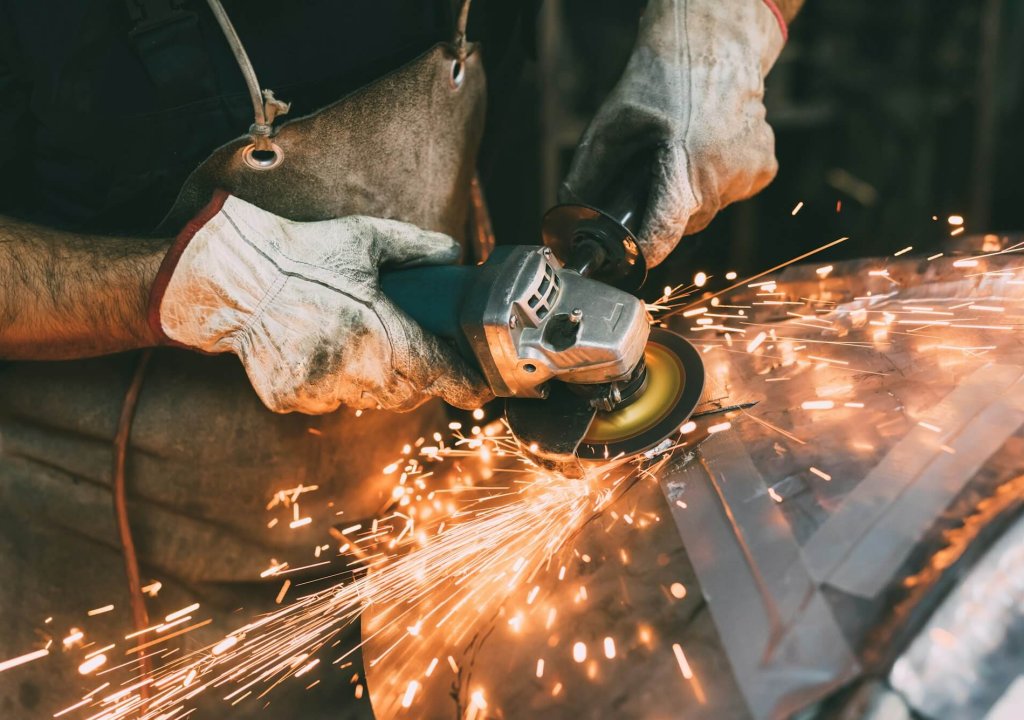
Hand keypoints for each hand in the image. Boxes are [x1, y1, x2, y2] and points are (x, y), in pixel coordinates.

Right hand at [149, 192, 492, 413]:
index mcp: (382, 333)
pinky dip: (333, 384)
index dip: (466, 386)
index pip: (440, 375)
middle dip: (419, 378)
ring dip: (376, 381)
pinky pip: (327, 401)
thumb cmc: (303, 255)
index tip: (480, 389)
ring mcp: (320, 388)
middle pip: (408, 393)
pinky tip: (320, 350)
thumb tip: (452, 254)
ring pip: (368, 400)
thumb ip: (417, 248)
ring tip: (360, 343)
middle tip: (413, 350)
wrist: (232, 277)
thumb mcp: (366, 238)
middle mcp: (355, 370)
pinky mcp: (291, 398)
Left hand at [561, 0, 786, 266]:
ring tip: (681, 152)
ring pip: (707, 211)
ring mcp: (748, 174)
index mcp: (684, 164)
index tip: (627, 255)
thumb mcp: (612, 124)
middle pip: (684, 225)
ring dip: (689, 195)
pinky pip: (732, 194)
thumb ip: (588, 174)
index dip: (642, 251)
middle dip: (664, 212)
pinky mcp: (764, 169)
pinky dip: (716, 181)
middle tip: (652, 177)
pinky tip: (708, 148)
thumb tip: (569, 213)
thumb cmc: (660, 80)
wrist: (714, 46)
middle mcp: (721, 175)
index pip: (664, 232)